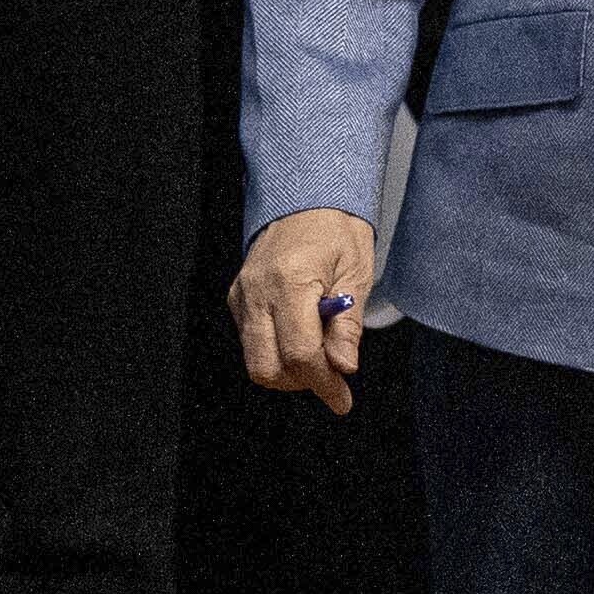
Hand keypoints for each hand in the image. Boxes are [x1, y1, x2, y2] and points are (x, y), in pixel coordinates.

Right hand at [233, 209, 379, 409]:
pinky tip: (300, 333)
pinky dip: (277, 350)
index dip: (324, 383)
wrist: (305, 194)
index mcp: (290, 281)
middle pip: (267, 367)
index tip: (341, 398)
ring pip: (255, 360)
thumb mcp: (356, 272)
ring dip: (288, 369)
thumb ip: (348, 325)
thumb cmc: (335, 227)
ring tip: (318, 350)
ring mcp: (242, 295)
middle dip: (301, 381)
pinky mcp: (237, 298)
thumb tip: (343, 367)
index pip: (300, 353)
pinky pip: (251, 341)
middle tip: (331, 375)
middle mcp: (257, 291)